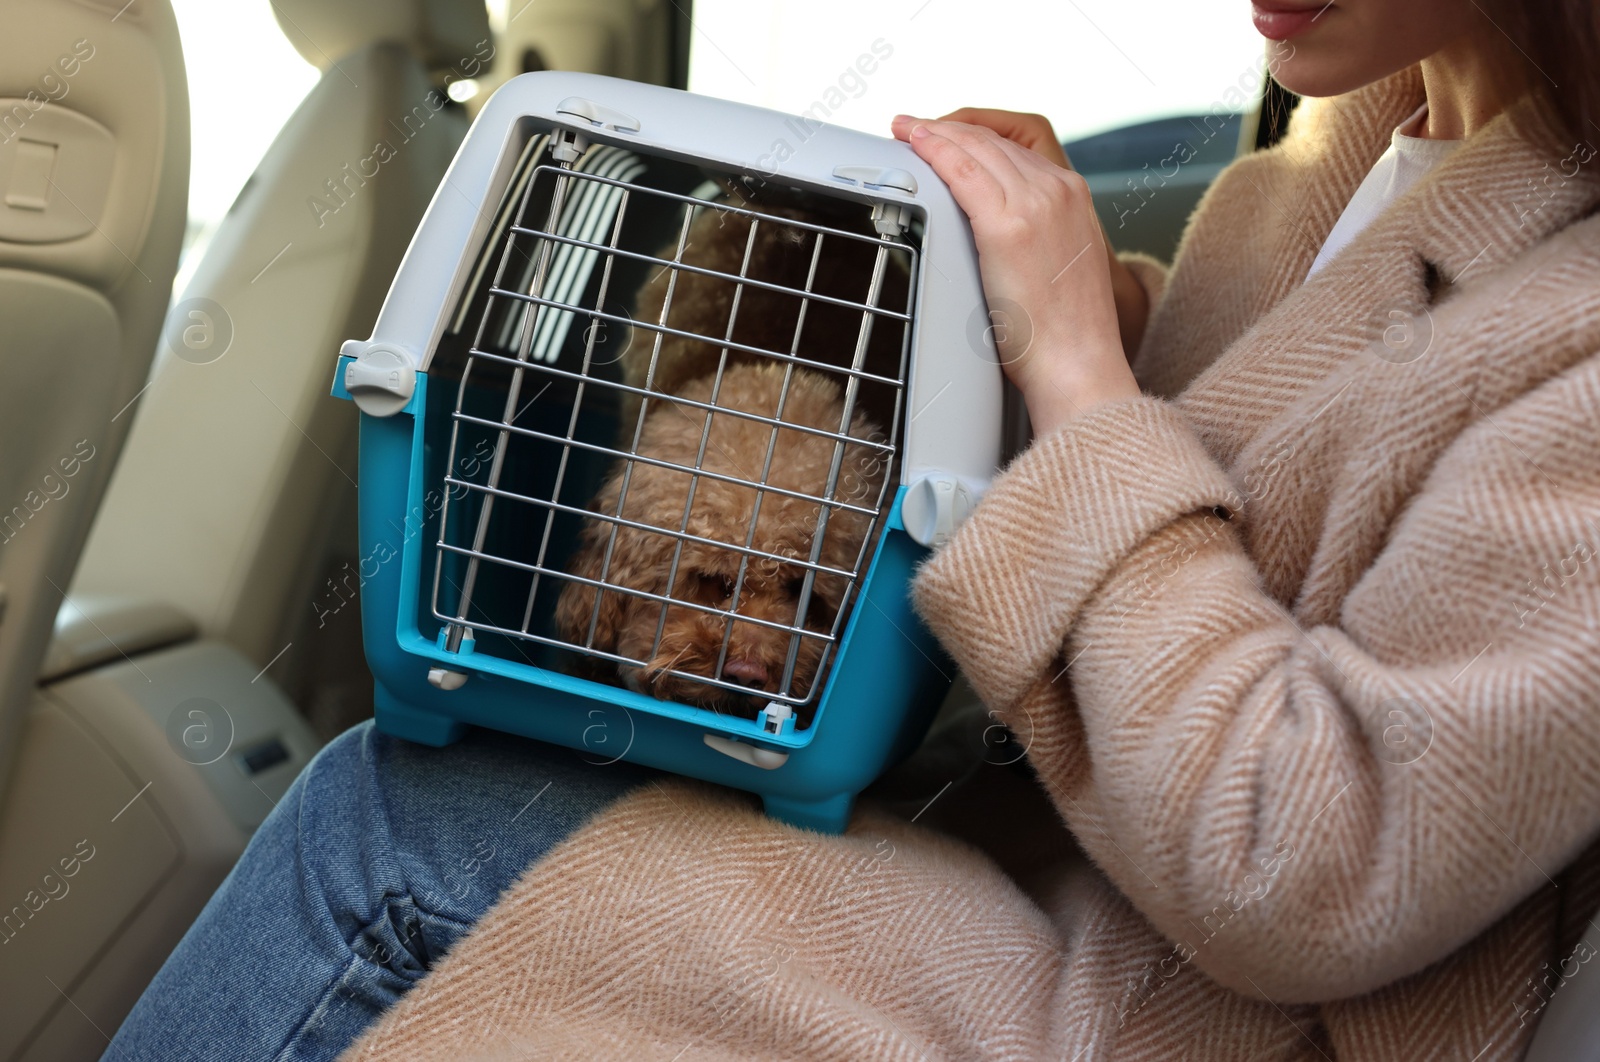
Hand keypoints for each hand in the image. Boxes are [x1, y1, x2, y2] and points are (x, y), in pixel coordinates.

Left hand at [890, 114, 1140, 434]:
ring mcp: (1035, 204)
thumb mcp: (1058, 265)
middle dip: (947, 128)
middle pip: (992, 142)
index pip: (1013, 149)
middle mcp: (1058, 190)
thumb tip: (993, 239)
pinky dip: (933, 149)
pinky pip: (961, 170)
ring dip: (933, 133)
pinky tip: (913, 142)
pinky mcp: (1007, 225)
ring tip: (905, 129)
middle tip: (912, 127)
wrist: (1079, 362)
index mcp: (1073, 197)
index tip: (944, 136)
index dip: (972, 136)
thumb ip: (1034, 237)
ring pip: (974, 148)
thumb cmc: (1064, 334)